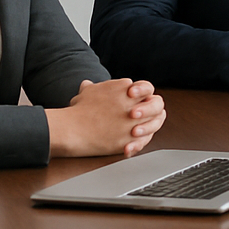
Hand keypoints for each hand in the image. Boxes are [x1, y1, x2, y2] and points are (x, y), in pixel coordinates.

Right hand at [45, 79, 166, 158]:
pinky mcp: (128, 140)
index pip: (146, 88)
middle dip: (152, 109)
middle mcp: (133, 104)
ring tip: (135, 129)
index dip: (143, 93)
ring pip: (155, 123)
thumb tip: (88, 85)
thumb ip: (95, 89)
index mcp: (125, 89)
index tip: (134, 99)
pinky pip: (144, 141)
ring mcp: (133, 123)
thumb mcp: (86, 93)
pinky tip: (130, 144)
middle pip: (157, 103)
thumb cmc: (77, 111)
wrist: (70, 130)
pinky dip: (140, 143)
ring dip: (150, 126)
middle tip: (141, 115)